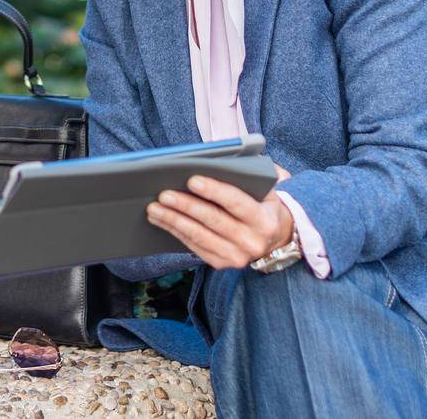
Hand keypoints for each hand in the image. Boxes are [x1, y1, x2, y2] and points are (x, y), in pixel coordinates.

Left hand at [145, 167, 294, 269]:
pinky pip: (194, 246)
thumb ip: (247, 176)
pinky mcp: (222, 264)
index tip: (191, 180)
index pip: (236, 202)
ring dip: (173, 221)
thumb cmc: (261, 204)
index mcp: (264, 219)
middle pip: (213, 220)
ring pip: (199, 236)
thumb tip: (215, 162)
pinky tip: (161, 220)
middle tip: (163, 194)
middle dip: (185, 206)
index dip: (214, 191)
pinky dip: (175, 231)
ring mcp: (236, 256)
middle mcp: (252, 241)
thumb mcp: (263, 189)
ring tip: (154, 208)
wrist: (273, 238)